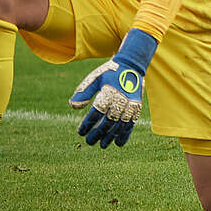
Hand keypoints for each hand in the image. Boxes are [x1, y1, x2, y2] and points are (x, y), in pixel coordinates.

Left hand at [69, 29, 157, 147]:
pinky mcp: (137, 107)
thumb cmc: (109, 73)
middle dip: (98, 133)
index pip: (96, 112)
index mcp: (108, 92)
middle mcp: (120, 99)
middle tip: (89, 141)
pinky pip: (131, 123)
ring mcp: (130, 104)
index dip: (87, 124)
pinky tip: (119, 143)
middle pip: (108, 121)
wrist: (131, 65)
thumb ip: (83, 92)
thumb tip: (73, 106)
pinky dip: (126, 134)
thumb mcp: (94, 78)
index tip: (80, 132)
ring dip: (111, 136)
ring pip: (120, 124)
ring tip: (103, 145)